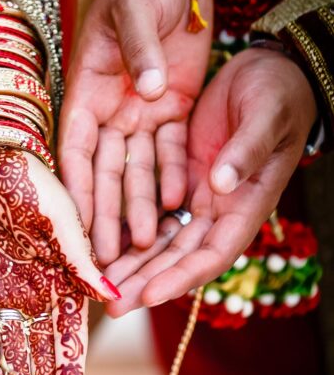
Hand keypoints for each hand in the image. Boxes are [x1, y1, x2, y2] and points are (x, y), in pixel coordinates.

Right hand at [59, 0, 212, 261]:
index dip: (77, 191)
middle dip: (105, 215)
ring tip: (141, 245)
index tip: (76, 229)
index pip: (78, 151)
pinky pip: (169, 151)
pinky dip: (170, 177)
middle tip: (105, 258)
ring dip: (138, 206)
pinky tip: (174, 207)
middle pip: (106, 173)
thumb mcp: (135, 7)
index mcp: (87, 90)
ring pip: (137, 170)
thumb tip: (145, 89)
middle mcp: (110, 111)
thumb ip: (138, 48)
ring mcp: (139, 113)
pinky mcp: (171, 108)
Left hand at [103, 47, 317, 314]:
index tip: (149, 294)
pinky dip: (125, 229)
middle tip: (110, 304)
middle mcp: (220, 210)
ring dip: (130, 263)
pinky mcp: (178, 178)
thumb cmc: (278, 93)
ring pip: (159, 240)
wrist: (267, 70)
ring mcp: (198, 197)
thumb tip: (219, 185)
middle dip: (145, 282)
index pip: (213, 254)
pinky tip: (98, 243)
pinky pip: (148, 211)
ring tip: (98, 282)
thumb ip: (245, 151)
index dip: (182, 277)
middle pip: (179, 258)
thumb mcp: (267, 116)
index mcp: (247, 204)